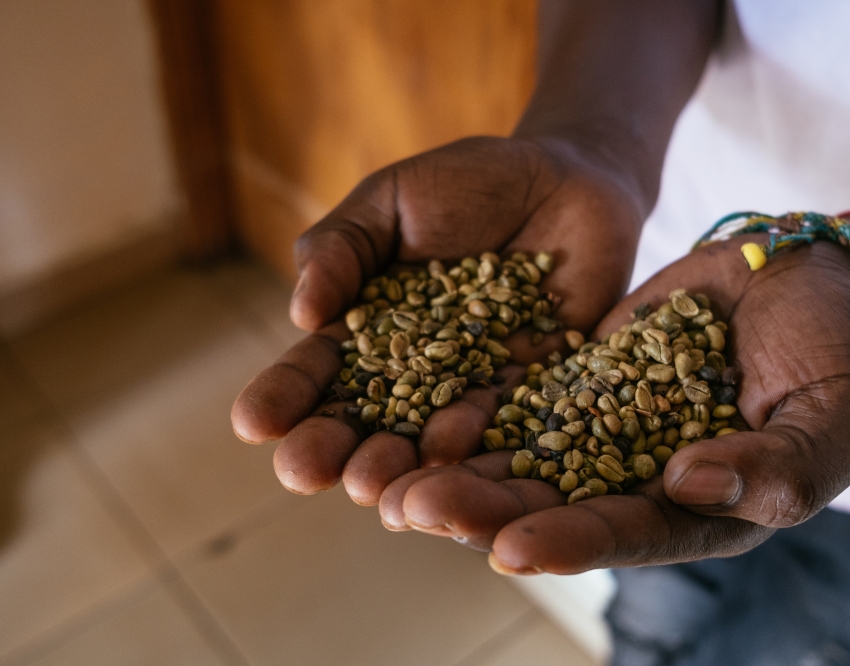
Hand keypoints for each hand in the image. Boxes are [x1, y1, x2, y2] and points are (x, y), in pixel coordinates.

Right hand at [230, 136, 644, 500]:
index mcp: (369, 330)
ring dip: (396, 465)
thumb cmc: (470, 182)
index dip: (285, 396)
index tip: (252, 422)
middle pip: (366, 420)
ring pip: (428, 437)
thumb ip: (341, 247)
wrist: (569, 177)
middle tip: (300, 471)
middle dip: (331, 447)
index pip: (319, 370)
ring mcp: (475, 384)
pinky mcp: (536, 388)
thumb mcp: (391, 199)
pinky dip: (477, 439)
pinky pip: (505, 420)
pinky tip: (446, 451)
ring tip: (367, 487)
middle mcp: (417, 372)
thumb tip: (301, 314)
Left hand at [379, 236, 849, 572]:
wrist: (809, 275)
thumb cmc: (842, 353)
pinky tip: (416, 410)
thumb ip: (778, 468)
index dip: (571, 542)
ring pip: (523, 456)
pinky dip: (473, 406)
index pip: (630, 534)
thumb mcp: (836, 418)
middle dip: (483, 510)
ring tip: (389, 473)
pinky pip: (522, 395)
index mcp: (704, 510)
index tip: (511, 547)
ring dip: (458, 466)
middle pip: (554, 504)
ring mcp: (606, 426)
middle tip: (415, 508)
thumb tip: (690, 486)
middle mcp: (642, 478)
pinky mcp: (581, 376)